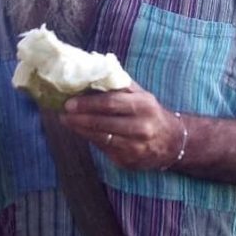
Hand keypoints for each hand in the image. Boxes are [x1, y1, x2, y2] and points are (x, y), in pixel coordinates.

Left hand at [59, 82, 182, 170]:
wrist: (173, 142)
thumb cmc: (150, 113)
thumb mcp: (141, 95)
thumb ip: (119, 86)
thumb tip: (91, 74)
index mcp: (144, 106)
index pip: (111, 103)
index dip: (88, 103)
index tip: (70, 102)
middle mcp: (142, 127)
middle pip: (104, 123)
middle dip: (79, 118)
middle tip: (63, 112)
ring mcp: (135, 147)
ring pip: (101, 138)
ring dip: (80, 130)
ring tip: (67, 121)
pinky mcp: (129, 161)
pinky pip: (105, 149)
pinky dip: (91, 139)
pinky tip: (81, 132)